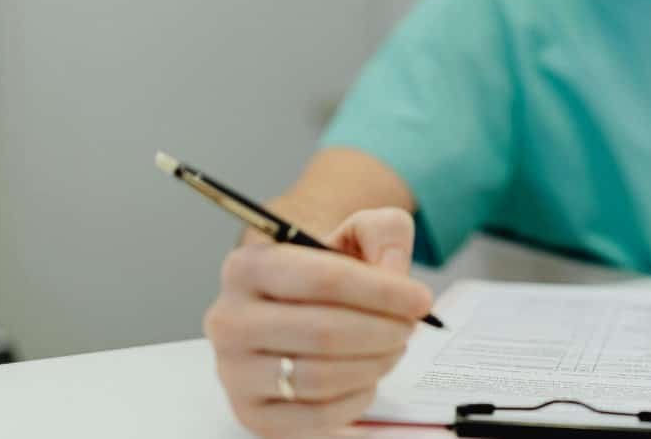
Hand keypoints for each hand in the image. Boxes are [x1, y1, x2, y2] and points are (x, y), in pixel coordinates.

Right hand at [205, 208, 432, 438]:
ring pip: (318, 378)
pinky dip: (355, 399)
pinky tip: (368, 378)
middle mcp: (229, 320)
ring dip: (372, 365)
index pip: (323, 279)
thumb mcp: (357, 233)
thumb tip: (394, 275)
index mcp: (248, 266)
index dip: (382, 292)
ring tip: (393, 349)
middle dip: (382, 332)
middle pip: (323, 332)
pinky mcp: (252, 414)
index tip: (421, 299)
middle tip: (410, 328)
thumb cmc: (327, 273)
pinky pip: (314, 417)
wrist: (294, 309)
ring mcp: (234, 372)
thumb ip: (384, 232)